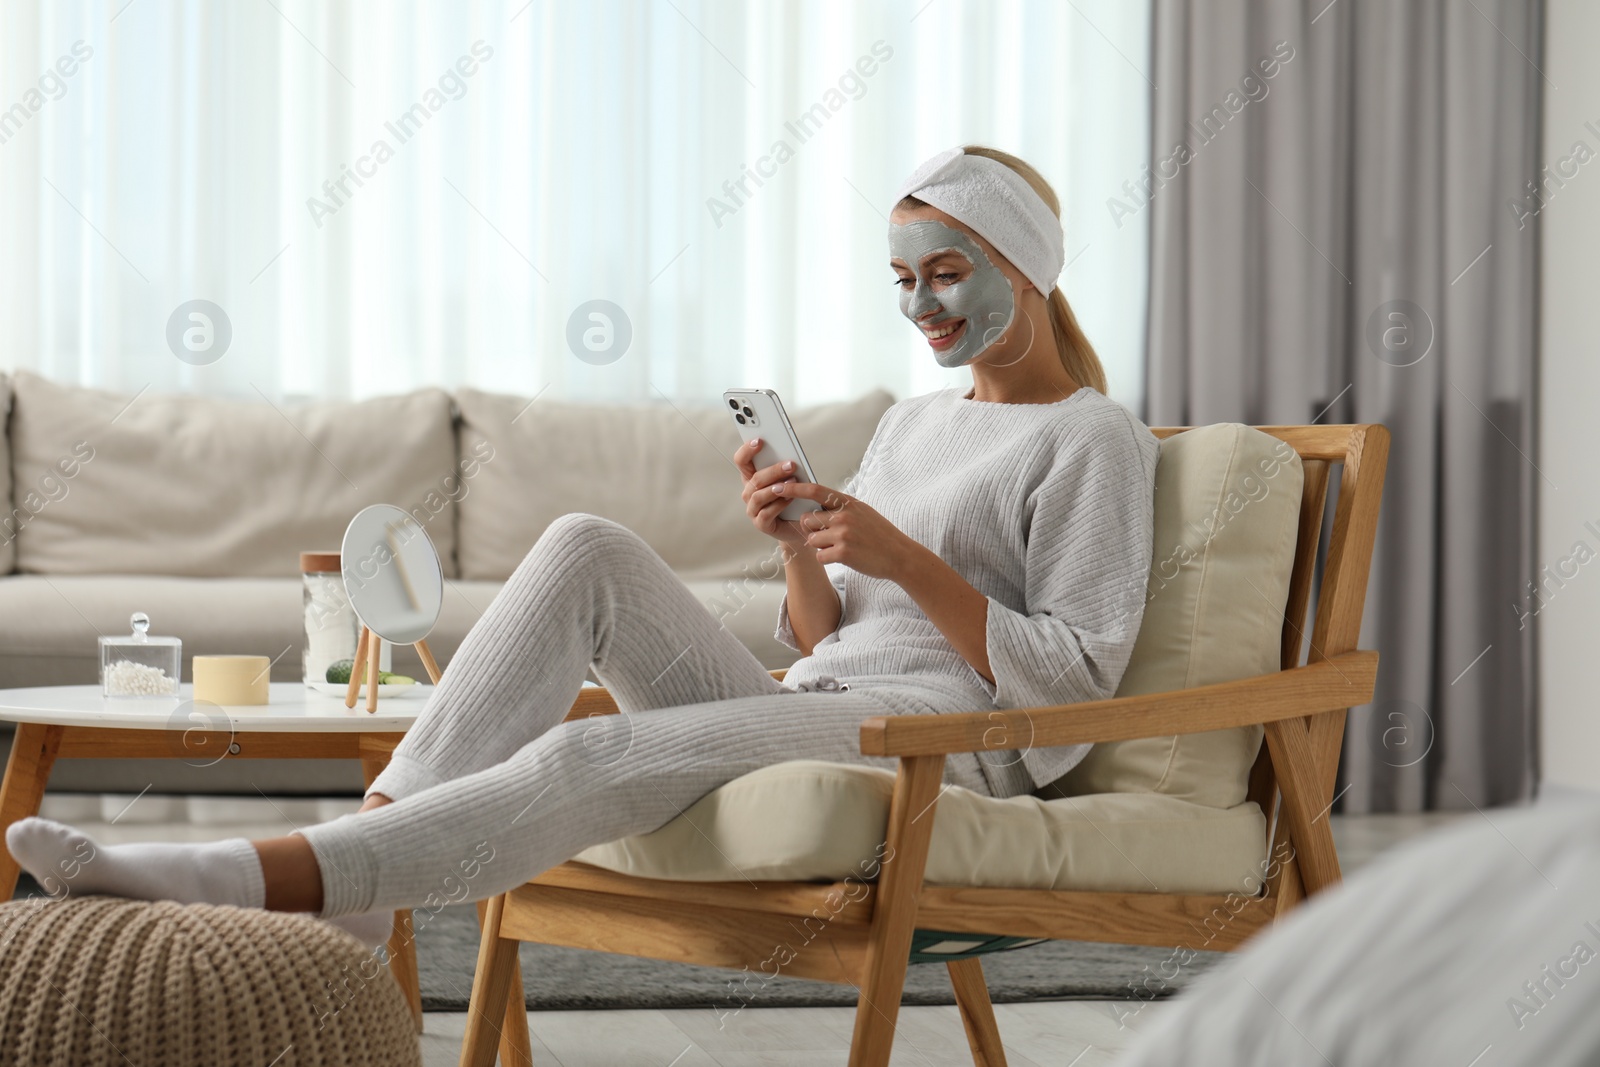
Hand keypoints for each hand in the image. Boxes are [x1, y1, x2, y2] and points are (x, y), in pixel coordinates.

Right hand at [734, 437, 812, 551]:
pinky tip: (790, 499)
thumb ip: (786, 467)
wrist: (800, 523)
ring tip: (793, 480)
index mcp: (752, 477)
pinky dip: (778, 505)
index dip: (747, 450)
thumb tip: (790, 455)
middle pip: (754, 478)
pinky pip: (766, 513)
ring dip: (776, 487)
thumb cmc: (794, 497)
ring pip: (758, 495)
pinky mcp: (761, 524)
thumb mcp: (790, 479)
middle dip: (773, 470)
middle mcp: (749, 492)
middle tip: (791, 464)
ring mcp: (753, 509)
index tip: (760, 440)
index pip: (741, 461)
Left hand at [776, 481, 916, 580]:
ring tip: (839, 546)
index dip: (794, 488)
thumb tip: (816, 503)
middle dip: (811, 529)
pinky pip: (819, 556)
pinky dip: (827, 559)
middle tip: (827, 535)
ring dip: (820, 546)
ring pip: (811, 539)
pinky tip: (842, 557)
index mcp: (848, 502)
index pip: (815, 490)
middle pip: (807, 519)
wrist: (899, 556)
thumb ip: (841, 507)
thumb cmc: (879, 534)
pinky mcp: (843, 553)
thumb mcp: (862, 512)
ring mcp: (843, 534)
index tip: (778, 487)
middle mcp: (844, 515)